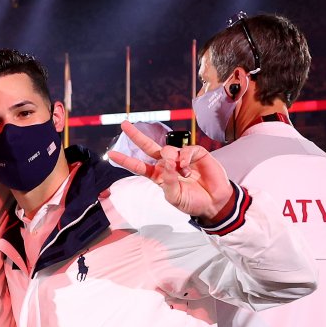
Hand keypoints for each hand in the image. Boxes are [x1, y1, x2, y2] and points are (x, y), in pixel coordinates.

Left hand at [108, 122, 233, 220]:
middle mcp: (167, 165)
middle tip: (124, 124)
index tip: (111, 154)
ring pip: (167, 149)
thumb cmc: (193, 202)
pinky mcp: (196, 153)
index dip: (126, 160)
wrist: (214, 202)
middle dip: (136, 136)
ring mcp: (181, 158)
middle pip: (148, 147)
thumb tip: (165, 163)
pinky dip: (185, 158)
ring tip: (183, 174)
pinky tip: (188, 167)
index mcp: (159, 176)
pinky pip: (185, 149)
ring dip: (172, 160)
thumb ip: (167, 182)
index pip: (139, 166)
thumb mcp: (175, 197)